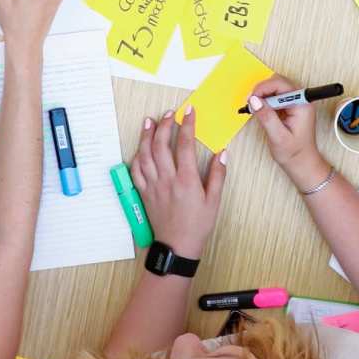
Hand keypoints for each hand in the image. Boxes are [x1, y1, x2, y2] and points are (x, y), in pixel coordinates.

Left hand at [130, 107, 226, 257]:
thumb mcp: (214, 201)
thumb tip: (222, 154)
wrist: (177, 247)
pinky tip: (141, 147)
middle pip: (161, 145)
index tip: (189, 112)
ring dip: (146, 136)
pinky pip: (136, 170)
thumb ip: (217, 175)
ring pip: (145, 155)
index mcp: (186, 180)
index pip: (185, 145)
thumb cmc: (197, 225)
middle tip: (169, 113)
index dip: (187, 125)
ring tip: (150, 121)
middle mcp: (167, 180)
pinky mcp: (144, 193)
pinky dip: (137, 156)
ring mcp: (153, 186)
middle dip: (164, 125)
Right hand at [247, 76, 328, 188]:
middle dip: (262, 90)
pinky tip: (260, 110)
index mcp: (302, 105)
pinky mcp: (290, 106)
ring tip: (254, 108)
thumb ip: (266, 117)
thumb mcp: (278, 137)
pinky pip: (276, 95)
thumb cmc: (294, 153)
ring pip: (276, 87)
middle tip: (251, 103)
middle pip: (278, 82)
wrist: (301, 163)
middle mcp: (301, 100)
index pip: (281, 84)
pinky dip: (265, 100)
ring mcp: (296, 102)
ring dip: (263, 95)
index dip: (264, 88)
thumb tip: (254, 100)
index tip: (252, 98)